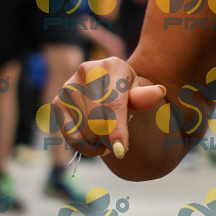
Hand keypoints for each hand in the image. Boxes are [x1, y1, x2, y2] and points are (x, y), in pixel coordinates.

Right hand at [51, 56, 165, 160]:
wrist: (107, 87)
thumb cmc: (127, 92)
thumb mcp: (138, 93)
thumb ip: (145, 97)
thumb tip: (158, 91)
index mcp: (112, 65)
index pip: (113, 103)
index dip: (116, 129)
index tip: (121, 150)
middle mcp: (87, 70)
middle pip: (97, 120)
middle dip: (109, 139)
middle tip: (119, 147)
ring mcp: (69, 86)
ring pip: (84, 130)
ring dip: (98, 144)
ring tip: (108, 142)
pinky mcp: (57, 102)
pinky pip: (70, 135)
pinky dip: (84, 147)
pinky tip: (94, 145)